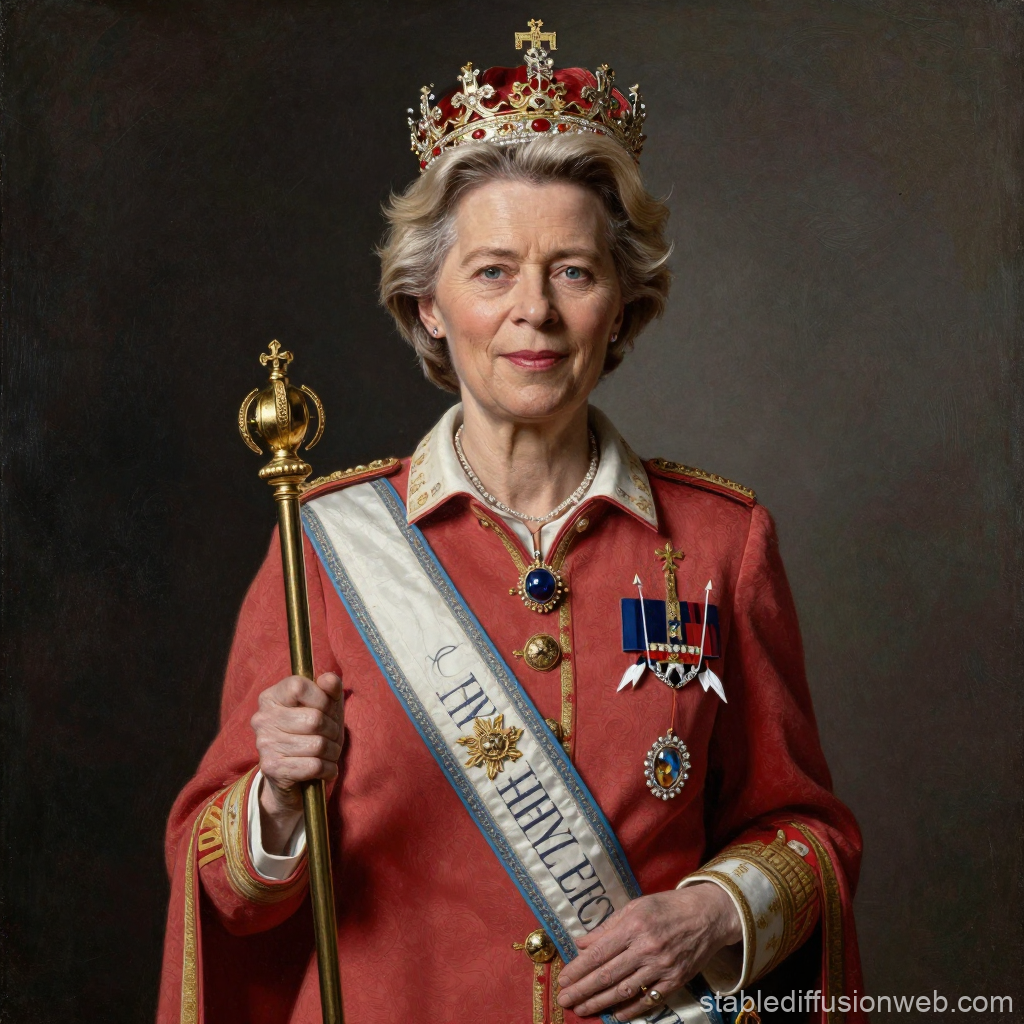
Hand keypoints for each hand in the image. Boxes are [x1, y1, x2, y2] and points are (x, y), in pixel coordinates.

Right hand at [250, 672, 343, 852]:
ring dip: (333, 752)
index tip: (327, 710)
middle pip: (314, 719)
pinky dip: (328, 769)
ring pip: (317, 744)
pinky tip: (326, 769)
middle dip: (333, 730)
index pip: (299, 686)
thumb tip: (329, 680)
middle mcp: (262, 718)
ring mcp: (264, 744)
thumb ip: (330, 688)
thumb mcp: (326, 706)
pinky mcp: (271, 768)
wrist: (294, 777)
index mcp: (271, 697)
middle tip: (333, 737)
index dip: (322, 699)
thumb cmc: (311, 734)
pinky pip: (313, 766)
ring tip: (329, 754)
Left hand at [556, 883, 740, 1020]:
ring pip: (625, 990)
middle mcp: (646, 948)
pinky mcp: (676, 980)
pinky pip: (649, 999)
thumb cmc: (667, 907)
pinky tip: (616, 1015)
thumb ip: (607, 927)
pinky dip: (631, 1009)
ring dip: (601, 1003)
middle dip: (583, 990)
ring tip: (583, 1009)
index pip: (599, 952)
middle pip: (608, 975)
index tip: (563, 979)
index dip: (579, 969)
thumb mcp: (635, 907)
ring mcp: (662, 966)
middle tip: (565, 1000)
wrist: (707, 915)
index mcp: (633, 926)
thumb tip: (582, 943)